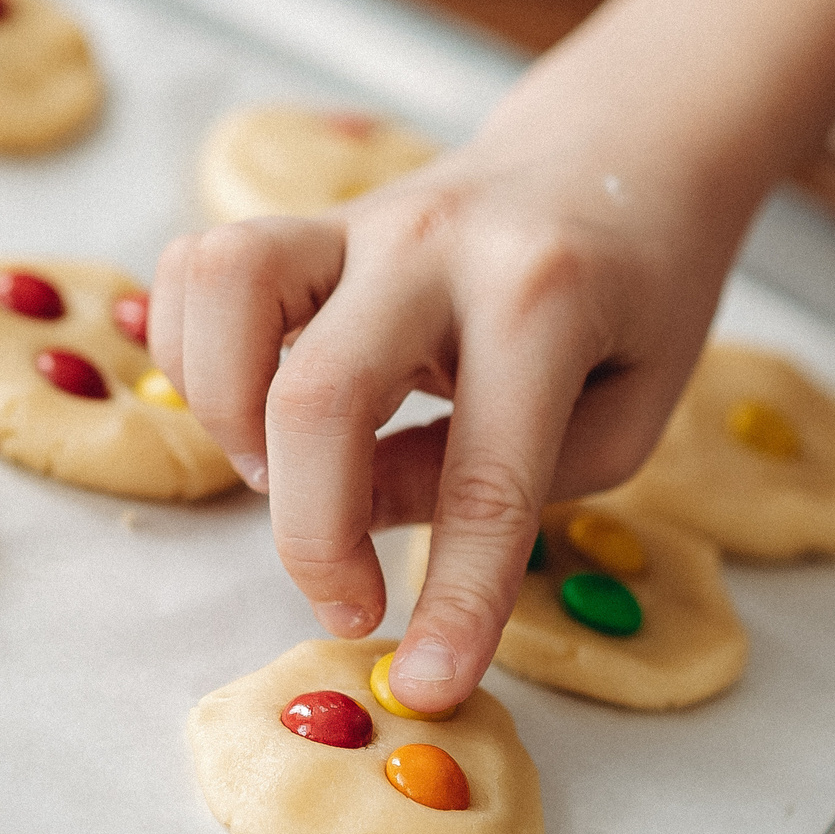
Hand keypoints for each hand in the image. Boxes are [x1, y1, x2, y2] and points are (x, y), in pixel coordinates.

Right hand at [150, 116, 747, 713]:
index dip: (453, 601)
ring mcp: (358, 218)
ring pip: (227, 288)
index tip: (428, 686)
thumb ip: (513, 481)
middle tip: (349, 602)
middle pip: (319, 396)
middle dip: (312, 534)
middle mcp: (437, 245)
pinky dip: (196, 353)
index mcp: (546, 300)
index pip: (486, 478)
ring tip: (276, 473)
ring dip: (225, 411)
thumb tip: (366, 522)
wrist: (620, 147)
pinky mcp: (306, 218)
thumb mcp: (627, 410)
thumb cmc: (638, 299)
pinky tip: (252, 405)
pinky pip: (200, 268)